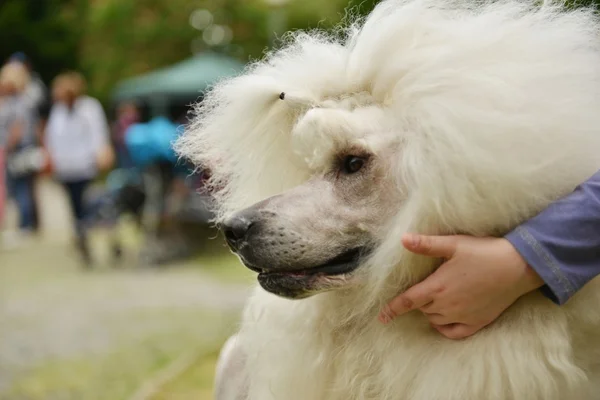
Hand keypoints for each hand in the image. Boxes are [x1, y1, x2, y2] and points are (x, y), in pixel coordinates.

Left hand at [378, 234, 543, 338]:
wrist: (518, 267)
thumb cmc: (484, 252)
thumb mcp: (453, 244)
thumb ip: (426, 244)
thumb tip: (403, 239)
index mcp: (438, 286)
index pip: (407, 301)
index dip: (392, 309)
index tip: (381, 317)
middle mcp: (447, 305)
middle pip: (422, 309)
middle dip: (418, 302)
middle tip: (424, 289)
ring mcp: (463, 315)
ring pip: (436, 320)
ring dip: (430, 312)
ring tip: (434, 300)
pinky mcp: (478, 322)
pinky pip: (454, 333)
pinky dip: (444, 329)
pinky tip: (444, 321)